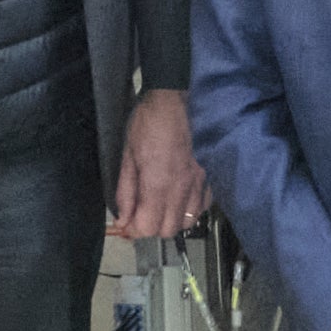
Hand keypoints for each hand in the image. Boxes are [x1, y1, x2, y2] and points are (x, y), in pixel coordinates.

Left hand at [112, 87, 204, 240]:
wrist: (173, 100)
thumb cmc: (147, 124)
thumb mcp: (127, 157)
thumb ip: (125, 192)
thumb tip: (123, 219)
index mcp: (158, 184)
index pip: (148, 227)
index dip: (133, 230)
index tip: (125, 223)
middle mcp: (181, 188)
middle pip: (168, 230)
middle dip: (151, 227)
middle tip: (140, 214)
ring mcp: (198, 183)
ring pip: (187, 222)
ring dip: (171, 220)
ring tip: (160, 207)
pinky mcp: (207, 176)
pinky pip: (202, 206)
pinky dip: (189, 209)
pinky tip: (179, 198)